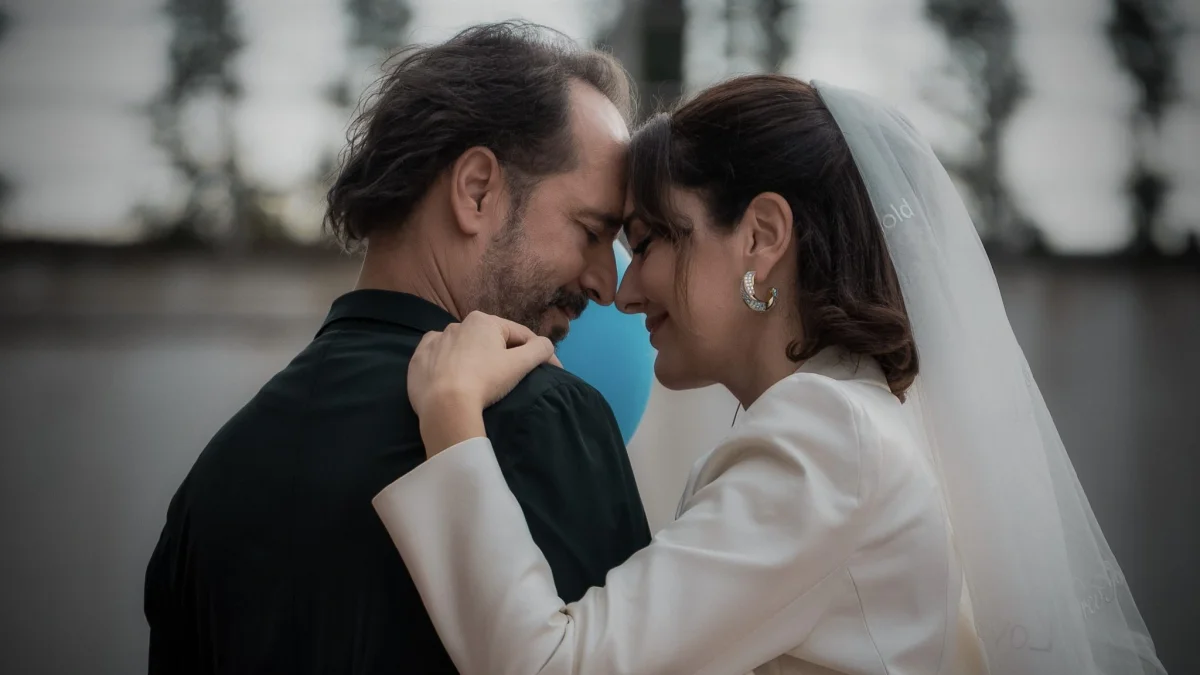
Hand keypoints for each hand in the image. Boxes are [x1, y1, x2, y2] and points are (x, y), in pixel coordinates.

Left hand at [408, 311, 560, 455]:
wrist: (444, 406)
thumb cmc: (485, 380)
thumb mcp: (520, 364)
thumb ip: (540, 349)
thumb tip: (546, 345)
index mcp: (484, 321)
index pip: (519, 335)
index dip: (537, 352)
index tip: (549, 370)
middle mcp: (458, 324)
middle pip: (490, 341)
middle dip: (502, 355)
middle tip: (510, 379)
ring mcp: (435, 341)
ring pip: (463, 348)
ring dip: (474, 359)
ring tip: (479, 382)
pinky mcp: (418, 358)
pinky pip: (438, 357)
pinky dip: (447, 365)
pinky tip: (452, 378)